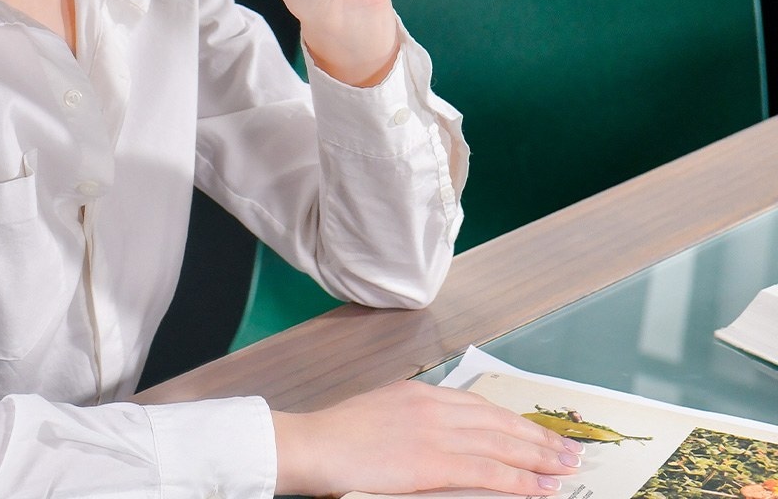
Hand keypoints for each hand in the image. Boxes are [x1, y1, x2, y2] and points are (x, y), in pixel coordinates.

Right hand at [272, 381, 584, 496]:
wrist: (312, 446)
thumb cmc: (336, 436)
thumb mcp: (381, 413)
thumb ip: (415, 418)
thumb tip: (445, 435)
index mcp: (420, 393)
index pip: (482, 405)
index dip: (515, 420)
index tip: (538, 431)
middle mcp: (434, 407)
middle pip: (500, 422)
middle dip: (539, 437)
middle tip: (569, 449)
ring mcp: (437, 434)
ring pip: (504, 445)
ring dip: (540, 458)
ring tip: (566, 468)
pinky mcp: (435, 462)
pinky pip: (491, 472)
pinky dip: (522, 481)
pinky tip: (542, 488)